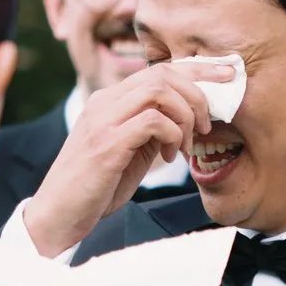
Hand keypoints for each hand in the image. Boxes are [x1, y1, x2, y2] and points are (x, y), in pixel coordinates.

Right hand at [23, 62, 235, 257]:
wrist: (58, 215)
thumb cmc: (94, 187)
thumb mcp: (128, 151)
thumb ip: (149, 131)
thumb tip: (186, 120)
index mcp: (109, 101)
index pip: (158, 70)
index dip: (197, 70)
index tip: (226, 77)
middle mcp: (104, 103)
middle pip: (162, 73)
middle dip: (198, 94)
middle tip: (207, 126)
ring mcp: (103, 120)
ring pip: (159, 91)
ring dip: (185, 116)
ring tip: (187, 144)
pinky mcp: (106, 144)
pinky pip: (152, 121)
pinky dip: (172, 135)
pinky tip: (170, 156)